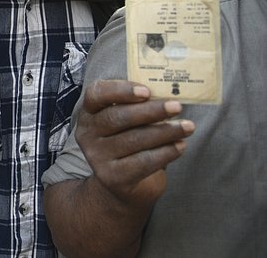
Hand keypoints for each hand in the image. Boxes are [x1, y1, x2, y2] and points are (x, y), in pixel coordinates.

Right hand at [76, 80, 193, 209]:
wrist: (122, 184)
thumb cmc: (129, 141)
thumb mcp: (127, 121)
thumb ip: (138, 106)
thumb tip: (168, 94)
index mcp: (89, 112)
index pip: (96, 94)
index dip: (120, 90)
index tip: (146, 91)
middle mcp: (87, 133)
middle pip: (117, 117)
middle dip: (150, 111)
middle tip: (177, 106)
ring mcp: (97, 156)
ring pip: (133, 140)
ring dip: (165, 132)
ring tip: (187, 127)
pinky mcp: (112, 177)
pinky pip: (143, 162)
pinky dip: (165, 153)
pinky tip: (180, 146)